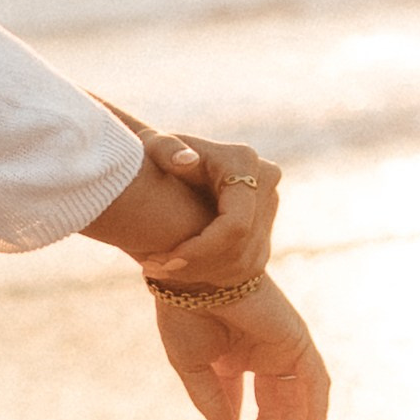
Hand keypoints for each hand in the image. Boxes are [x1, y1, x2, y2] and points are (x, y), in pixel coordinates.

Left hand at [136, 130, 279, 290]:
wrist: (168, 161)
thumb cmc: (155, 152)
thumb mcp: (151, 146)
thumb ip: (164, 149)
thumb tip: (188, 160)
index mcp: (243, 162)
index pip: (235, 224)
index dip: (202, 249)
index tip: (165, 259)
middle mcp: (264, 183)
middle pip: (239, 247)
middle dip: (196, 265)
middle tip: (154, 268)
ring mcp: (268, 207)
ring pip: (243, 262)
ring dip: (199, 273)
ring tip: (160, 267)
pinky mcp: (264, 228)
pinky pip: (244, 266)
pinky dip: (209, 273)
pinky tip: (178, 266)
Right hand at [152, 274, 330, 419]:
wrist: (191, 272)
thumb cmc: (183, 312)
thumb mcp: (191, 367)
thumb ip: (212, 404)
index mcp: (229, 360)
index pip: (232, 415)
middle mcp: (259, 358)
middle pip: (268, 419)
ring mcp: (280, 349)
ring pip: (290, 410)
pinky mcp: (297, 340)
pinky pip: (316, 384)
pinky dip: (317, 415)